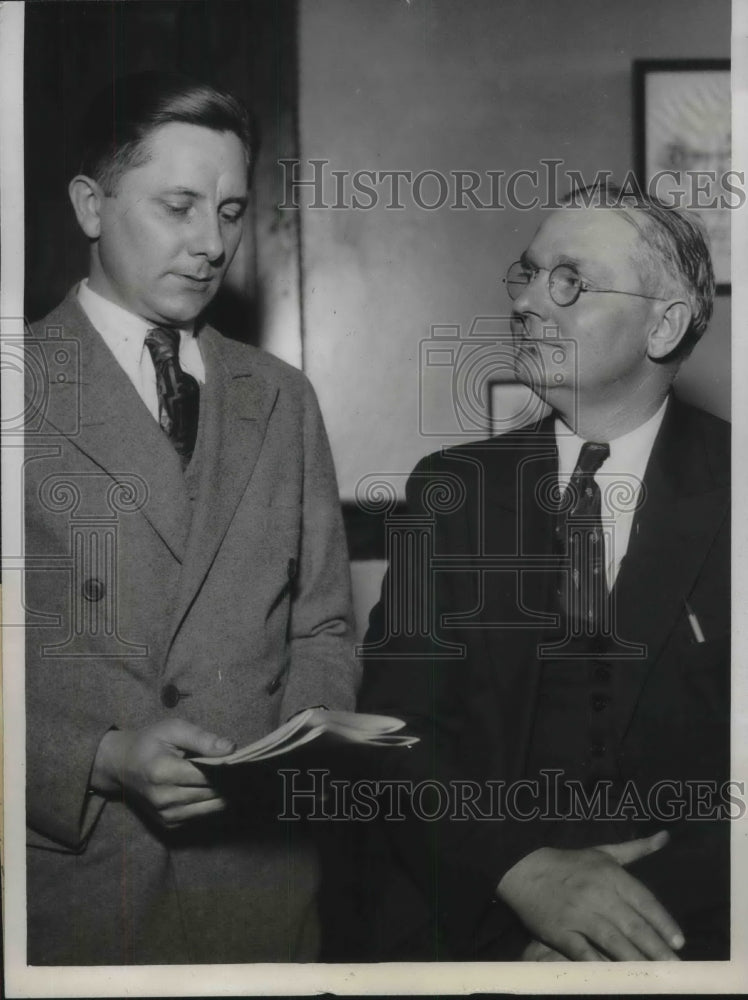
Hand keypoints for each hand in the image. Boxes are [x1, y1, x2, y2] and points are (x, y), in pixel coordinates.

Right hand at [91, 719, 235, 827]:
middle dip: (230, 782)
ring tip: (237, 780)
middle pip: (210, 793)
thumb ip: (202, 739)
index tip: (245, 762)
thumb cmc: (149, 742)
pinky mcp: (168, 823)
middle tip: (246, 771)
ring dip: (224, 795)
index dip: (229, 770)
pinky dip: (212, 803)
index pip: (207, 776)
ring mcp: (165, 814)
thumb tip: (231, 749)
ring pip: (209, 807)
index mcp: (163, 772)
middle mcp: (163, 798)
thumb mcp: (173, 729)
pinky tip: (219, 790)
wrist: (121, 765)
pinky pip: (200, 815)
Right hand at [497, 831, 683, 960]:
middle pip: (633, 926)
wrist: (524, 869)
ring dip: (635, 961)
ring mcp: (578, 914)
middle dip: (657, 949)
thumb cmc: (570, 863)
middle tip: (675, 968)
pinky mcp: (560, 931)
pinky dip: (599, 965)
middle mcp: (598, 894)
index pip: (644, 901)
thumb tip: (666, 837)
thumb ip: (636, 849)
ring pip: (613, 942)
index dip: (664, 923)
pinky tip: (614, 977)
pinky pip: (584, 952)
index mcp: (610, 874)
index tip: (680, 942)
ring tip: (653, 977)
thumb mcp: (603, 852)